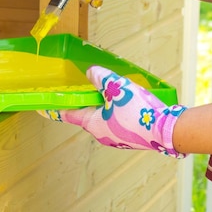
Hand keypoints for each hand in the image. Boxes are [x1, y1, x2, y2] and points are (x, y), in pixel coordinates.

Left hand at [40, 66, 187, 157]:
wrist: (168, 130)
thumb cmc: (139, 110)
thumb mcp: (116, 87)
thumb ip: (100, 78)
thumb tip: (90, 73)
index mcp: (93, 124)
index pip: (68, 115)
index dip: (55, 110)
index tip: (42, 109)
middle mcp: (102, 135)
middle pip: (88, 115)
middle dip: (88, 103)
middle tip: (90, 91)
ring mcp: (118, 139)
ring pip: (106, 119)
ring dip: (107, 107)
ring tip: (116, 94)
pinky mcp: (132, 139)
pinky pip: (120, 123)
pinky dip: (120, 112)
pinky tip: (132, 104)